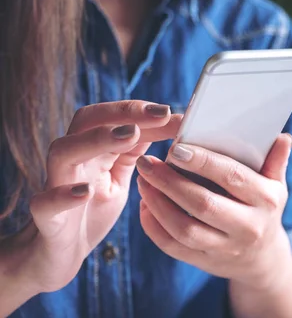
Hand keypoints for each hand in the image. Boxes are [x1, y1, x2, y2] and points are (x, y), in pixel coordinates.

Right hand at [12, 101, 181, 294]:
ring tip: (130, 135)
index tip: (172, 109)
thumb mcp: (119, 177)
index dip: (141, 110)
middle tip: (161, 113)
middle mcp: (73, 160)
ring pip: (64, 151)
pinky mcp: (47, 218)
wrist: (58, 256)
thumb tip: (168, 124)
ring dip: (97, 140)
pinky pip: (45, 203)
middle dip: (124, 113)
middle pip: (87, 121)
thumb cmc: (92, 211)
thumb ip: (135, 152)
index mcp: (92, 150)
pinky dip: (63, 195)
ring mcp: (56, 186)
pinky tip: (85, 191)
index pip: (113, 117)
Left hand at [136, 134, 291, 289]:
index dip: (203, 162)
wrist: (262, 258)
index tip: (175, 148)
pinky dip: (154, 228)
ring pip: (184, 229)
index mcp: (266, 201)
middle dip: (170, 182)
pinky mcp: (205, 263)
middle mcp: (248, 227)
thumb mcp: (276, 185)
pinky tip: (145, 206)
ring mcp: (225, 248)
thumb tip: (283, 137)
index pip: (232, 177)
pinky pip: (174, 247)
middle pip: (203, 204)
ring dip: (158, 204)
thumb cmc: (265, 209)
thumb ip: (276, 160)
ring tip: (144, 181)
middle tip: (147, 163)